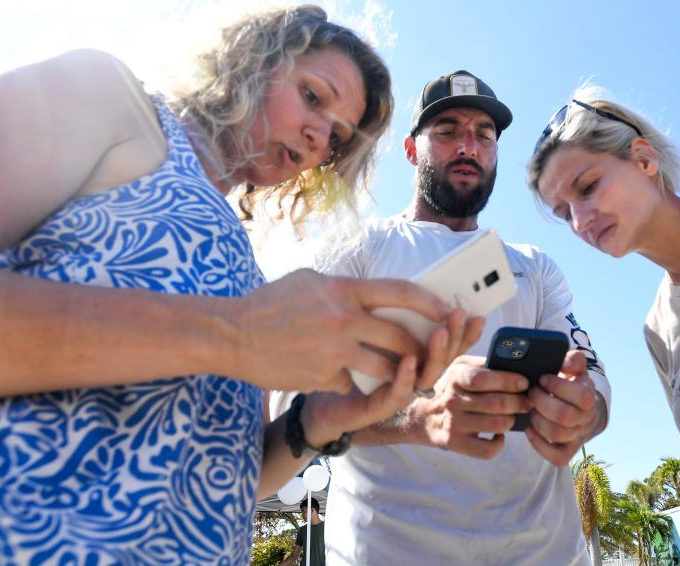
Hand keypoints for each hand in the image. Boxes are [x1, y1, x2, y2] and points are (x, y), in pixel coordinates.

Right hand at [228, 269, 452, 393]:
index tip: (447, 311)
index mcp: (343, 290)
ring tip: (398, 374)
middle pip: (400, 338)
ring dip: (396, 374)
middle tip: (428, 354)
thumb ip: (343, 288)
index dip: (430, 303)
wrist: (232, 335)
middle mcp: (344, 319)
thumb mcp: (309, 281)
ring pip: (385, 368)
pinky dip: (351, 383)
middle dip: (420, 349)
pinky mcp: (323, 377)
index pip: (400, 293)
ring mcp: (334, 351)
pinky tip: (339, 379)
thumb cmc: (269, 304)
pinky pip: (352, 384)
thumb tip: (373, 293)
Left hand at [300, 320, 477, 446]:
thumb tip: (416, 288)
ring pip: (428, 373)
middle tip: (459, 315)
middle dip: (456, 334)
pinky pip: (398, 391)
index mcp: (417, 354)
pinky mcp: (381, 405)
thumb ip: (391, 315)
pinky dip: (406, 376)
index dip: (463, 329)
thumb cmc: (347, 360)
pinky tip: (409, 361)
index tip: (476, 312)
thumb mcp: (370, 330)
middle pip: (445, 354)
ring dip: (436, 353)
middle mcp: (415, 373)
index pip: (448, 341)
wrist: (322, 401)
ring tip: (439, 333)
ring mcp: (400, 390)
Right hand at [409, 355, 530, 458]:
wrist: (422, 417)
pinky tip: (498, 434)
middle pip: (496, 404)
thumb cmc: (451, 389)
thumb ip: (485, 364)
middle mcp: (452, 400)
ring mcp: (453, 424)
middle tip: (528, 402)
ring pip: (498, 425)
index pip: (483, 379)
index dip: (508, 380)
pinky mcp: (455, 444)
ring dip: (512, 420)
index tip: (524, 382)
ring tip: (513, 415)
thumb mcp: (460, 367)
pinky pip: (488, 449)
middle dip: (520, 402)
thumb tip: (517, 364)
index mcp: (455, 377)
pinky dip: (500, 442)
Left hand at [525, 350, 604, 465]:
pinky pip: (557, 456)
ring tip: (531, 409)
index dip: (557, 386)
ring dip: (538, 420)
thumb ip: (574, 360)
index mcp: (590, 398)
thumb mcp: (576, 370)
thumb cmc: (573, 386)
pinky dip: (539, 444)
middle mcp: (586, 419)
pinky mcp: (567, 450)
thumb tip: (566, 365)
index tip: (542, 378)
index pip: (581, 395)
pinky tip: (529, 430)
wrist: (584, 411)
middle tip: (532, 393)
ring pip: (557, 434)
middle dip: (542, 402)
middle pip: (565, 416)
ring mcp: (577, 437)